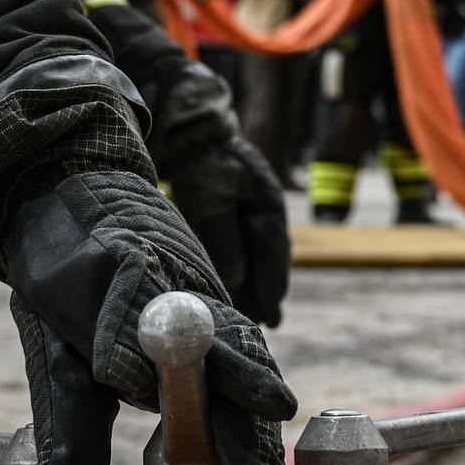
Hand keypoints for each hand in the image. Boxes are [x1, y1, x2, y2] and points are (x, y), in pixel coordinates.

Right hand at [2, 167, 296, 464]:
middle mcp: (187, 336)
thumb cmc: (68, 287)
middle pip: (229, 394)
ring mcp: (176, 298)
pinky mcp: (151, 262)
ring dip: (240, 377)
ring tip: (271, 406)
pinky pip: (159, 299)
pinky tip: (155, 364)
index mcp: (170, 369)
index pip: (215, 426)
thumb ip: (75, 430)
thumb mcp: (62, 370)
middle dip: (245, 444)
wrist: (61, 197)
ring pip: (217, 343)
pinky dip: (159, 327)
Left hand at [166, 136, 290, 327]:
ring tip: (256, 317)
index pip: (273, 256)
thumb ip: (225, 242)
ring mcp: (259, 213)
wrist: (190, 140)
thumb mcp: (210, 203)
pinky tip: (243, 290)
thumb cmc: (200, 169)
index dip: (271, 289)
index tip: (269, 318)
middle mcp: (269, 212)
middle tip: (266, 325)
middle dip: (269, 293)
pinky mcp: (244, 218)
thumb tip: (235, 282)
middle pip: (274, 260)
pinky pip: (254, 252)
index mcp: (269, 205)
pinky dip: (251, 273)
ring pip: (266, 259)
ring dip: (261, 286)